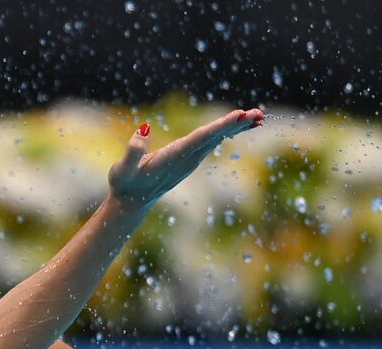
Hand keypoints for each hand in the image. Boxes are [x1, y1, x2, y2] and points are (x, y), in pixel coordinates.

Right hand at [107, 107, 263, 209]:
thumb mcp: (122, 169)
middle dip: (237, 125)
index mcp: (173, 157)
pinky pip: (212, 141)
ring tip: (258, 116)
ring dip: (237, 127)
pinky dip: (228, 132)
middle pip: (215, 138)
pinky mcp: (189, 158)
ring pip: (217, 139)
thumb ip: (133, 151)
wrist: (130, 202)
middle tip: (259, 114)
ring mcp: (190, 160)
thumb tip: (145, 127)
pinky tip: (240, 125)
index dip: (220, 126)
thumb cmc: (124, 183)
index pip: (200, 139)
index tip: (239, 116)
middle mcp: (186, 159)